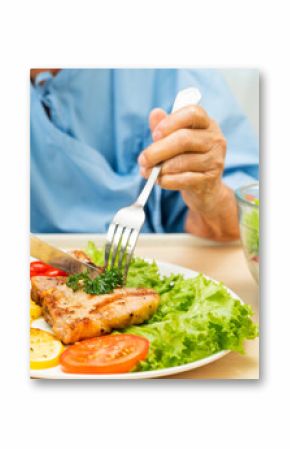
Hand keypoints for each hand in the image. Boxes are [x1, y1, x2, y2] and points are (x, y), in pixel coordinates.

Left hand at [138, 106, 238, 240]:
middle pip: (184, 139)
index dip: (171, 122)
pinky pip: (184, 179)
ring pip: (182, 162)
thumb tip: (155, 113)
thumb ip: (163, 128)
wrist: (205, 189)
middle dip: (158, 150)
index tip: (155, 135)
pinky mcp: (211, 179)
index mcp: (207, 124)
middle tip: (143, 159)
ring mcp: (215, 160)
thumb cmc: (186, 159)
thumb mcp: (174, 141)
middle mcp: (215, 139)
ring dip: (160, 169)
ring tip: (147, 172)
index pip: (193, 113)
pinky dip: (167, 180)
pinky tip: (159, 181)